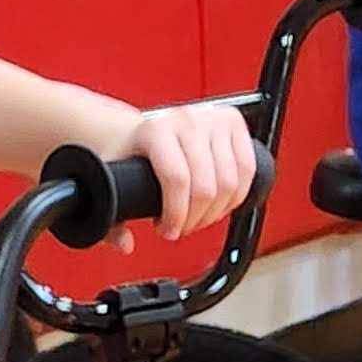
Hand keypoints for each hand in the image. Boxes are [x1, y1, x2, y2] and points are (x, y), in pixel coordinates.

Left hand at [108, 103, 258, 246]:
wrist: (147, 128)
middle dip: (196, 219)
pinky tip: (220, 203)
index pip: (177, 180)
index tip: (168, 230)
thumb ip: (113, 219)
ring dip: (217, 211)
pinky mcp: (233, 122)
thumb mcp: (115, 180)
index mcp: (156, 130)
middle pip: (206, 187)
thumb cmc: (132, 153)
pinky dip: (237, 195)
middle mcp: (186, 120)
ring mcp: (213, 119)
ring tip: (200, 216)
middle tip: (183, 227)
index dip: (176, 215)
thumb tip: (126, 243)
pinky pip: (247, 169)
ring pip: (229, 182)